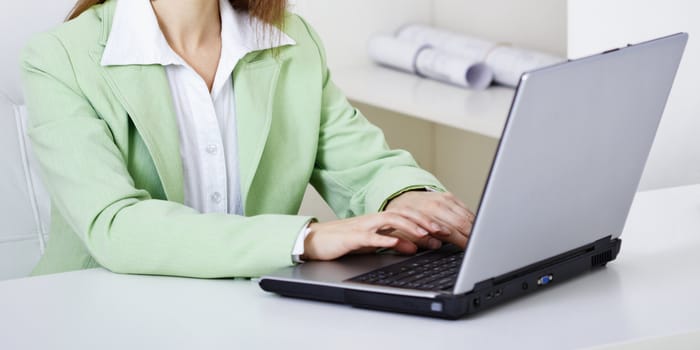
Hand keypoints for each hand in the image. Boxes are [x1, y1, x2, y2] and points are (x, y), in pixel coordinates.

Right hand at [301, 212, 431, 260]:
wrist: (313, 241)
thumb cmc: (341, 242)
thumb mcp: (371, 243)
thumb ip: (392, 243)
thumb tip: (413, 247)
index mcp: (378, 220)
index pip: (407, 215)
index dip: (426, 220)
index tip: (443, 230)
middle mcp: (372, 220)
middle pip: (403, 214)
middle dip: (424, 222)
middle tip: (442, 231)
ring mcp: (362, 226)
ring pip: (391, 221)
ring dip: (410, 227)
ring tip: (425, 235)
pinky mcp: (351, 237)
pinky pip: (371, 236)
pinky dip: (385, 239)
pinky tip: (398, 243)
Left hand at [385, 191, 474, 249]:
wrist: (402, 200)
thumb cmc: (405, 221)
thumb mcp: (406, 234)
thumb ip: (422, 240)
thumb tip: (436, 245)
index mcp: (423, 216)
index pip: (448, 231)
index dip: (461, 242)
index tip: (468, 250)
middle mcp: (434, 205)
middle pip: (460, 223)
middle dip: (471, 236)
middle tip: (478, 246)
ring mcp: (442, 199)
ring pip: (465, 215)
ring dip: (473, 227)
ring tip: (480, 238)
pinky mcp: (449, 196)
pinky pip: (464, 208)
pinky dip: (471, 218)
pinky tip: (474, 226)